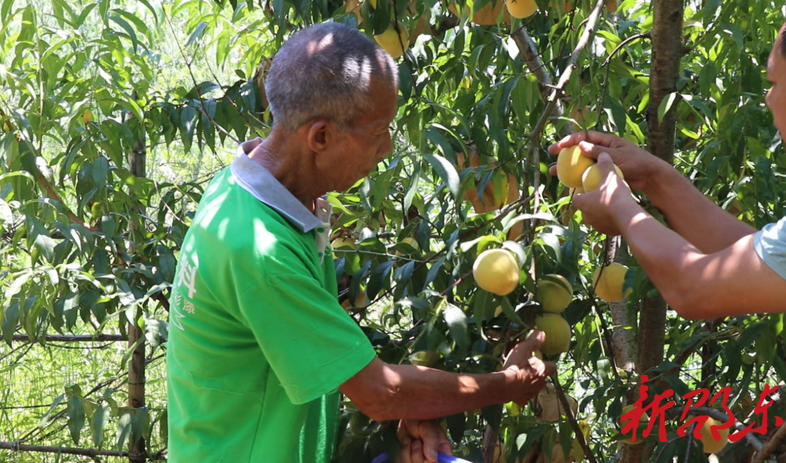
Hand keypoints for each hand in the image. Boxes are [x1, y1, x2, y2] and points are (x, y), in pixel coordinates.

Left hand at [397, 419, 452, 462]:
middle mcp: (433, 459)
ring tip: (412, 441)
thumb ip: (432, 441)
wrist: (408, 418)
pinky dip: (404, 452)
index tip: (426, 458)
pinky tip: (407, 443)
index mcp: (444, 452)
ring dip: (410, 452)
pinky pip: (405, 462)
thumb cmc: (422, 420)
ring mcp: (420, 460)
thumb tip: (432, 458)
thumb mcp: (428, 427)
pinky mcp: (410, 460)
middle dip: (418, 456)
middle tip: (417, 442)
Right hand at [502, 330, 556, 404]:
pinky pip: (524, 395)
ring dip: (530, 382)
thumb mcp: (524, 348)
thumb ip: (534, 341)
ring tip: (520, 377)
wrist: (505, 385)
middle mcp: (541, 383)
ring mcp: (532, 393)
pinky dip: (521, 392)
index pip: (553, 367)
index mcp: (543, 370)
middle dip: (538, 373)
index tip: (543, 360)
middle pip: (543, 377)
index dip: (549, 363)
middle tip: (528, 367)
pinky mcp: (523, 400)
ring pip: (534, 387)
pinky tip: (514, 388)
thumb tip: (542, 333)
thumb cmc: (516, 365)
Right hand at [547, 131, 668, 193]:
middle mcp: (601, 150)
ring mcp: (601, 162)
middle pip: (578, 149)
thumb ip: (599, 151)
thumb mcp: (618, 156)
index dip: (570, 139)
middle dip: (564, 151)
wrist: (650, 177)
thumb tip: (580, 145)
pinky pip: (586, 174)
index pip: (584, 137)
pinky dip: (576, 178)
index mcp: (606, 141)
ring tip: (553, 173)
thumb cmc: (637, 163)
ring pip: (580, 163)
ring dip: (567, 167)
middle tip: (551, 153)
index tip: (560, 145)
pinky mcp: (602, 174)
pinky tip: (567, 184)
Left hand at [572, 153, 641, 234]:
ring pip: (595, 217)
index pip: (575, 196)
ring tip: (610, 204)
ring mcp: (596, 226)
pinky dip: (610, 219)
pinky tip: (618, 213)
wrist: (629, 217)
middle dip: (590, 202)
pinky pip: (606, 224)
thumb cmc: (616, 195)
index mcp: (581, 202)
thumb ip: (605, 165)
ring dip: (600, 212)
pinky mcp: (607, 232)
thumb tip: (602, 154)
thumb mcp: (610, 176)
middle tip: (601, 194)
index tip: (588, 186)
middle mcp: (585, 216)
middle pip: (585, 207)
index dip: (581, 191)